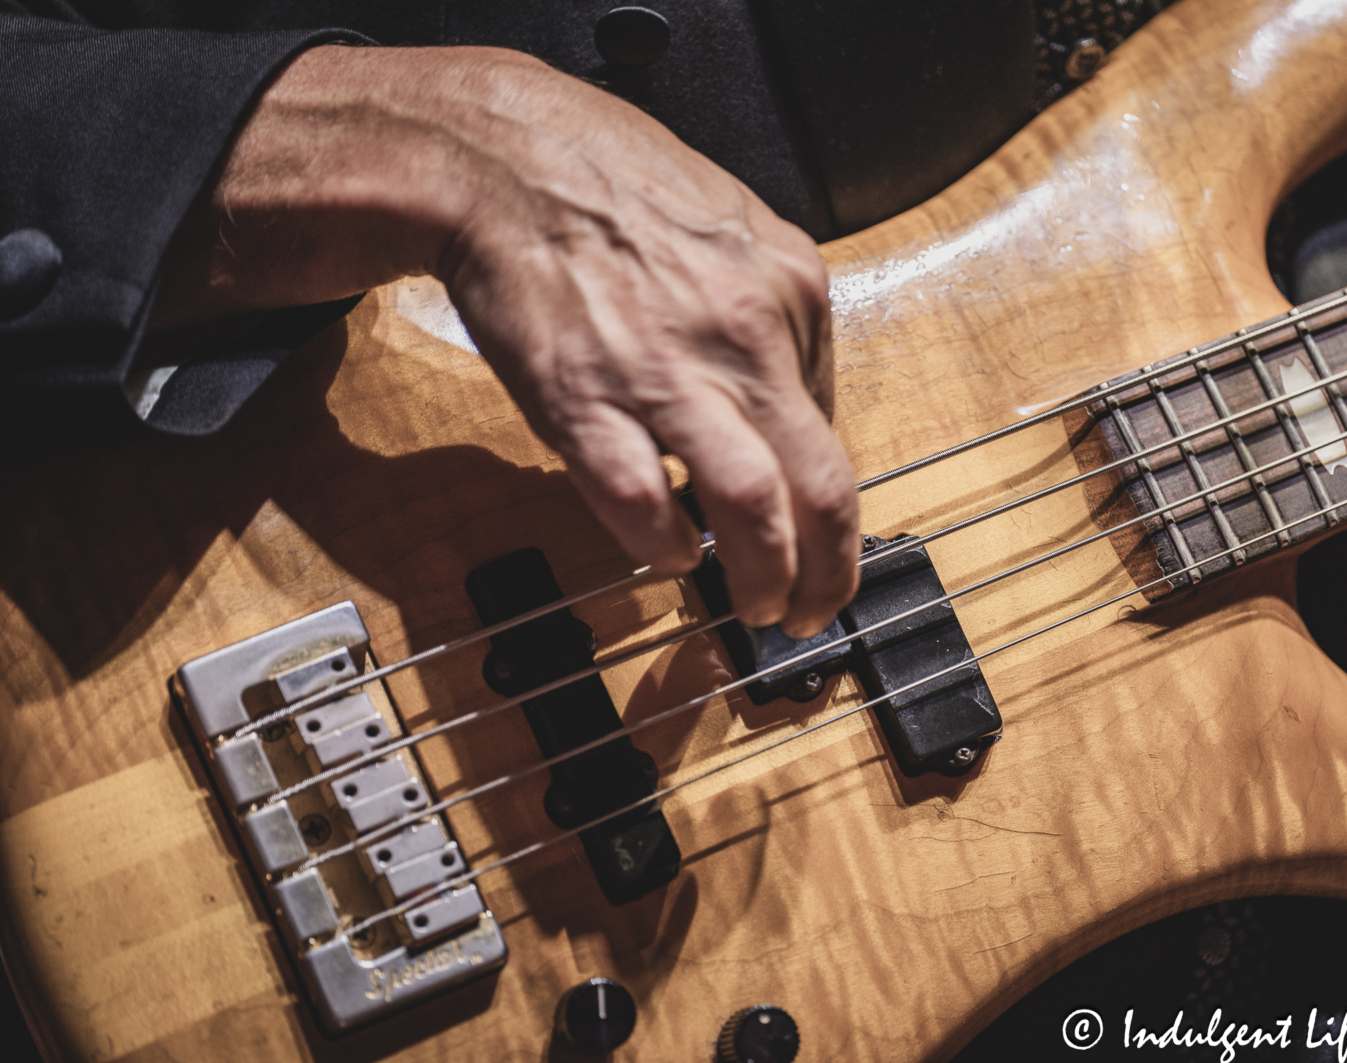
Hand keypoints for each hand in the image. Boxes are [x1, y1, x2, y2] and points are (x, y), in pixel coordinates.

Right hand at [155, 45, 859, 636]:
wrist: (502, 158)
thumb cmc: (611, 186)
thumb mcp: (735, 227)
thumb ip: (779, 312)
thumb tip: (798, 402)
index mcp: (790, 291)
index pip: (835, 427)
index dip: (826, 500)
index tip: (816, 531)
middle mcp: (745, 337)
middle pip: (821, 487)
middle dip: (830, 573)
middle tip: (817, 610)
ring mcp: (665, 374)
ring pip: (753, 508)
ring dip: (766, 578)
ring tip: (761, 610)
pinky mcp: (584, 402)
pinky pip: (643, 503)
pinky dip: (665, 546)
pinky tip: (669, 555)